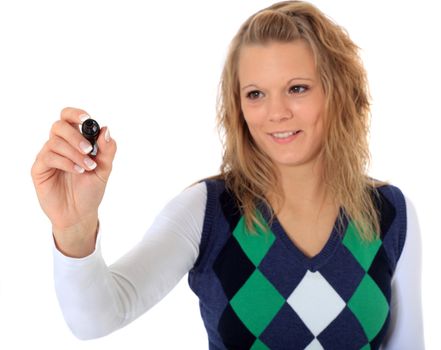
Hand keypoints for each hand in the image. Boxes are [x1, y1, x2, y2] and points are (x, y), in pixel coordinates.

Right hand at [31, 107, 116, 256]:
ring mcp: (48, 156)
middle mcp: (59, 145)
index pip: (69, 118)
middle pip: (59, 125)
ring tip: (87, 167)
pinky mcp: (39, 169)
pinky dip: (66, 162)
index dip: (76, 114)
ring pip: (55, 141)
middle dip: (75, 136)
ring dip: (74, 153)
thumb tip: (106, 129)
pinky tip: (77, 171)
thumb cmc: (90, 190)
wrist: (80, 214)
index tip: (87, 119)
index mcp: (75, 141)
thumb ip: (107, 150)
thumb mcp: (105, 169)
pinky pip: (48, 157)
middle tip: (90, 150)